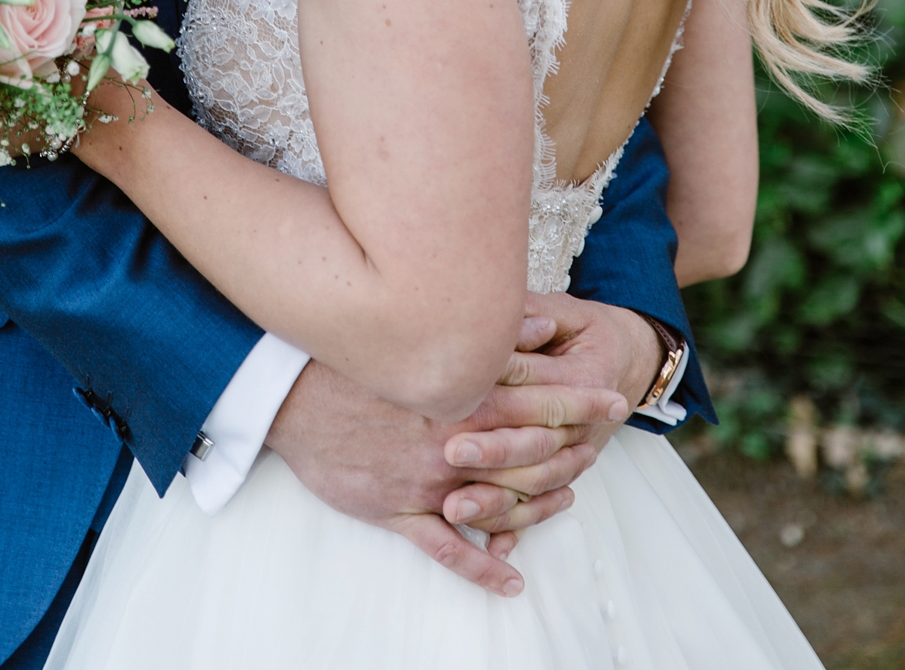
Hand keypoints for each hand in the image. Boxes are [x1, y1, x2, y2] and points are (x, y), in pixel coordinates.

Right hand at [266, 338, 626, 597]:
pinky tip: (511, 580)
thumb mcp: (419, 337)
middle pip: (527, 451)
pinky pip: (444, 548)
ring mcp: (427, 482)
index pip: (536, 397)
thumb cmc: (354, 359)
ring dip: (537, 505)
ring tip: (571, 503)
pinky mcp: (398, 511)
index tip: (615, 398)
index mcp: (458, 395)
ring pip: (496, 500)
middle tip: (603, 448)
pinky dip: (480, 565)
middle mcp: (451, 441)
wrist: (289, 394)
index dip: (579, 400)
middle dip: (570, 449)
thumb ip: (481, 335)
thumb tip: (541, 323)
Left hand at [438, 291, 662, 539]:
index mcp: (583, 379)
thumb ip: (533, 315)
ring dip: (496, 503)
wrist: (633, 360)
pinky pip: (542, 509)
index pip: (534, 392)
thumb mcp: (570, 313)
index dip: (496, 398)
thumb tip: (491, 311)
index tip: (455, 405)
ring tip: (454, 509)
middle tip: (448, 457)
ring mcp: (575, 456)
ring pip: (535, 488)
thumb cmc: (593, 331)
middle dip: (490, 455)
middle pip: (532, 446)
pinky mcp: (564, 473)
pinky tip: (492, 550)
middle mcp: (582, 426)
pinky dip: (518, 529)